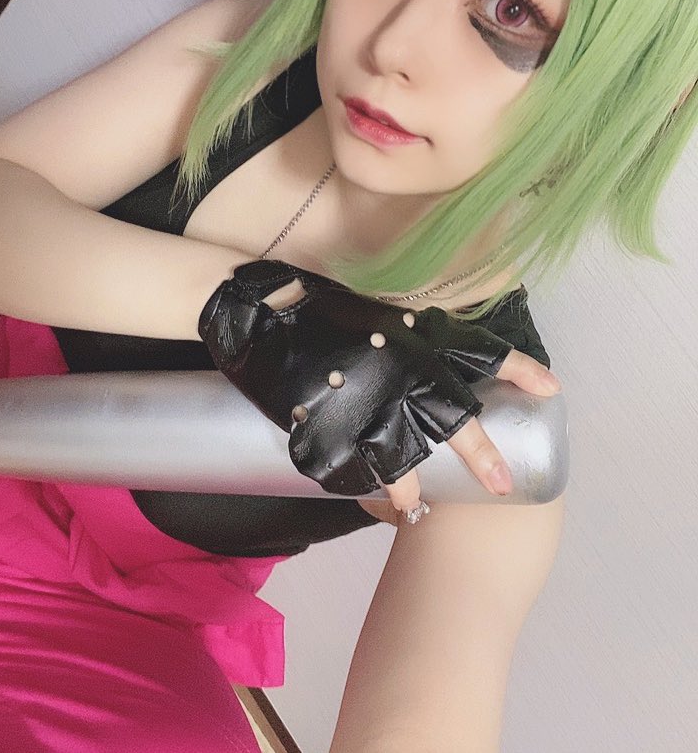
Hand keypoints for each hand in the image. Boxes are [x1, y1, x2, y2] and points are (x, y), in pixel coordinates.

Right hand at [198, 260, 557, 498]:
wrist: (258, 312)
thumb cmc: (318, 307)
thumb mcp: (376, 313)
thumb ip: (408, 336)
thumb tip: (434, 363)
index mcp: (414, 335)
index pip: (479, 352)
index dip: (518, 370)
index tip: (552, 388)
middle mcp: (400, 368)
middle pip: (451, 419)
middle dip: (479, 454)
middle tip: (500, 485)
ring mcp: (365, 401)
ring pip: (405, 453)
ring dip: (414, 484)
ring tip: (417, 504)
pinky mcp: (329, 426)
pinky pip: (358, 467)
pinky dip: (368, 487)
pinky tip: (373, 502)